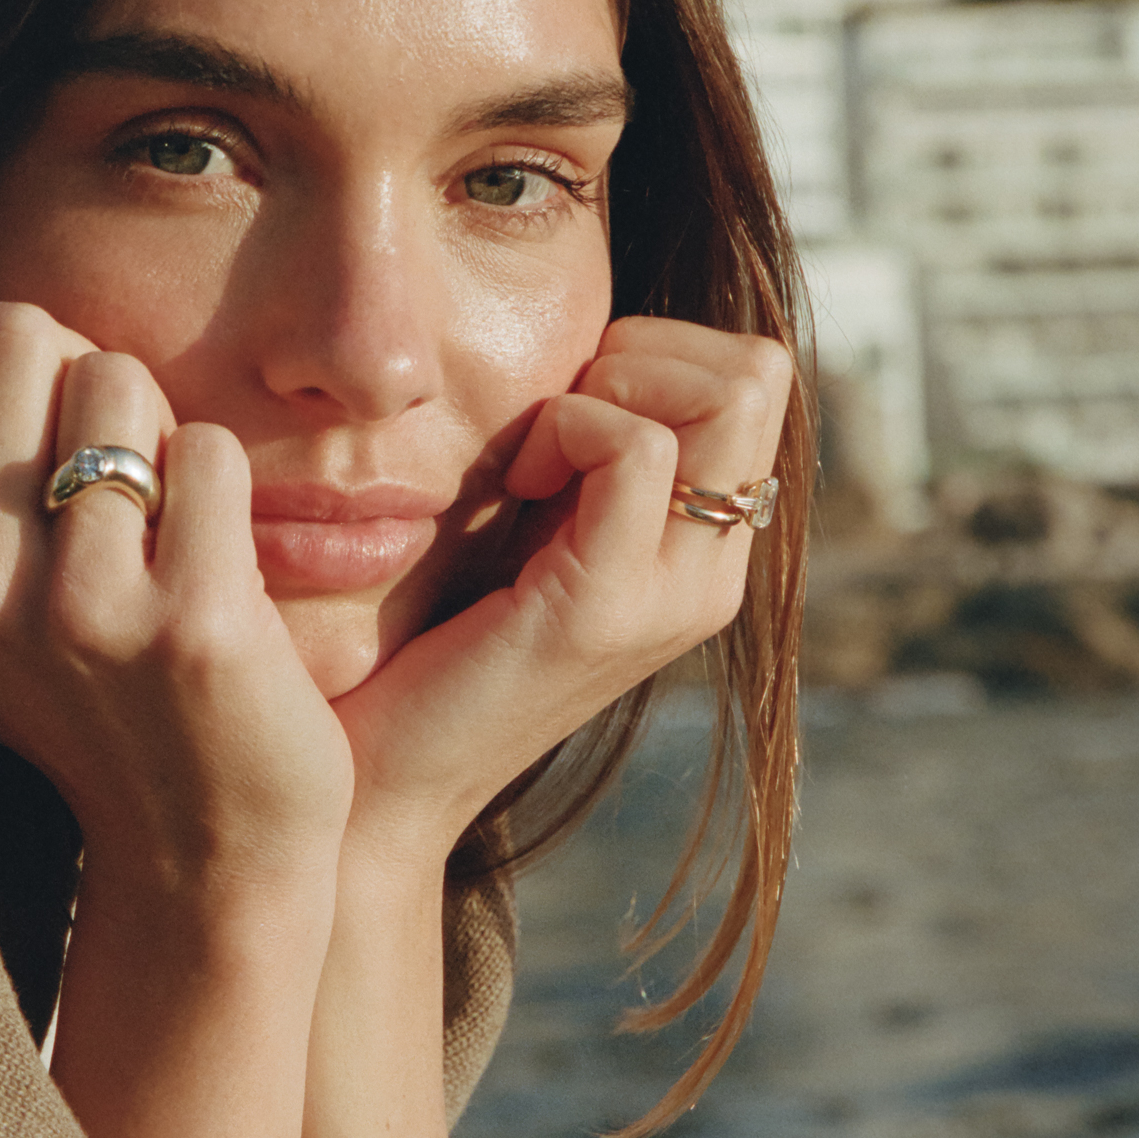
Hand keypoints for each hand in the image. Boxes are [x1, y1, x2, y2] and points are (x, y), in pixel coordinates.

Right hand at [0, 307, 353, 897]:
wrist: (199, 851)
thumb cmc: (86, 710)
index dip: (0, 366)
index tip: (39, 441)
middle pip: (16, 332)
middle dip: (80, 373)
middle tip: (116, 468)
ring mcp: (80, 607)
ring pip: (119, 380)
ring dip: (158, 432)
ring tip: (165, 528)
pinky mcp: (192, 622)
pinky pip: (207, 450)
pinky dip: (225, 489)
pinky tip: (219, 570)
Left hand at [332, 315, 793, 870]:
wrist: (378, 783)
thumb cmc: (428, 647)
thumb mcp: (528, 532)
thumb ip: (582, 462)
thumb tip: (595, 355)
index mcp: (701, 553)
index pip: (756, 379)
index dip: (656, 355)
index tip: (564, 416)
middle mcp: (712, 577)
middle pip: (760, 373)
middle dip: (643, 354)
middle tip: (554, 424)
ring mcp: (673, 597)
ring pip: (725, 396)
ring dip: (607, 391)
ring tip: (536, 462)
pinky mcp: (606, 609)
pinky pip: (636, 450)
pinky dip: (566, 429)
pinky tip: (514, 487)